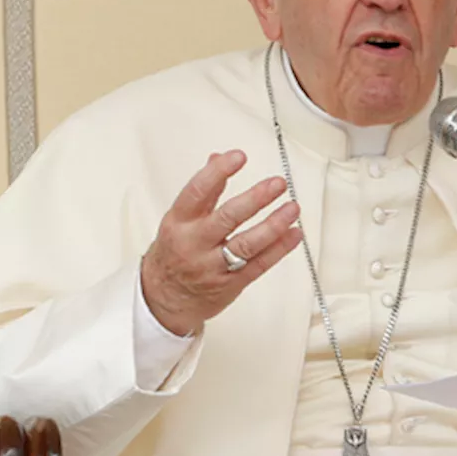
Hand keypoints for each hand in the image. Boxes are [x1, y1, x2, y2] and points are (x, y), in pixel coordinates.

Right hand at [141, 150, 302, 335]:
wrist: (163, 299)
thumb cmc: (173, 254)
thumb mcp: (178, 219)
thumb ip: (203, 190)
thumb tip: (217, 157)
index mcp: (179, 222)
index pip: (198, 192)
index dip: (218, 172)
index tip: (238, 156)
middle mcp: (195, 243)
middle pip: (228, 218)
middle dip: (256, 198)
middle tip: (277, 183)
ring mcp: (213, 266)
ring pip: (247, 244)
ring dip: (274, 224)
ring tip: (292, 208)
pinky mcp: (231, 284)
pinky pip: (259, 265)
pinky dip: (279, 249)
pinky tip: (293, 233)